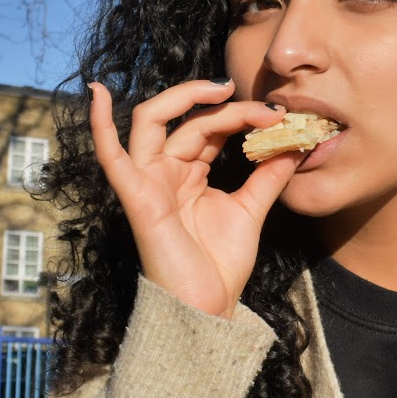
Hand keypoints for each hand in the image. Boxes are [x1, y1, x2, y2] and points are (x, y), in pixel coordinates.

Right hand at [89, 79, 300, 317]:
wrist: (206, 308)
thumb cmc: (220, 264)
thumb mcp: (251, 208)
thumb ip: (270, 173)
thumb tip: (298, 141)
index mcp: (188, 171)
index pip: (210, 126)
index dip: (242, 115)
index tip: (281, 116)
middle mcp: (164, 170)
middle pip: (188, 119)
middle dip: (224, 105)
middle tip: (262, 105)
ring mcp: (147, 180)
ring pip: (152, 120)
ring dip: (184, 97)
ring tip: (222, 89)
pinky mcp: (136, 196)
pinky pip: (110, 156)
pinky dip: (99, 123)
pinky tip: (97, 92)